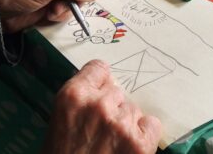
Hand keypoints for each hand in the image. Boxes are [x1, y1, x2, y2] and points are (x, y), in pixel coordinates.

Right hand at [42, 60, 161, 153]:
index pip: (99, 68)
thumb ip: (81, 102)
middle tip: (102, 130)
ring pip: (133, 109)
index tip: (99, 94)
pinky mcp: (140, 143)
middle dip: (112, 107)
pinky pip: (152, 124)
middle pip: (118, 91)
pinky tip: (130, 148)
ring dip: (127, 124)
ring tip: (112, 146)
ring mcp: (121, 122)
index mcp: (73, 96)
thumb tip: (104, 89)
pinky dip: (144, 135)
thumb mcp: (60, 123)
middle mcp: (99, 103)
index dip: (100, 83)